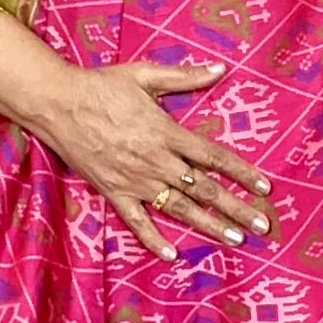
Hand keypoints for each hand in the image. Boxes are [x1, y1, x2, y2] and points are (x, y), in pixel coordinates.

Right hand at [36, 60, 271, 260]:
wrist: (57, 104)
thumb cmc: (101, 86)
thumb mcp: (145, 75)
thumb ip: (185, 76)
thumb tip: (221, 68)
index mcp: (167, 132)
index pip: (214, 157)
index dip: (242, 173)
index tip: (265, 188)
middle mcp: (155, 161)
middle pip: (204, 189)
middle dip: (236, 208)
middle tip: (262, 226)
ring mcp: (134, 180)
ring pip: (179, 208)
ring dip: (208, 225)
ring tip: (235, 240)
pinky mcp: (113, 192)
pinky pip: (137, 221)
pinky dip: (153, 239)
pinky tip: (171, 254)